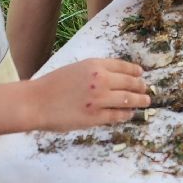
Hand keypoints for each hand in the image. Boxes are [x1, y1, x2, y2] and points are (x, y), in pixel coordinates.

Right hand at [29, 58, 147, 130]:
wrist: (36, 102)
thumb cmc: (53, 84)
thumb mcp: (77, 68)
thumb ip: (95, 71)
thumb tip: (115, 78)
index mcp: (95, 65)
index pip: (123, 66)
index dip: (134, 71)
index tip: (141, 74)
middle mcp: (100, 80)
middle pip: (129, 83)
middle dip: (140, 86)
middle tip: (146, 89)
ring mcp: (99, 99)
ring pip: (128, 99)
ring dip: (139, 101)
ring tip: (145, 101)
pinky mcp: (95, 117)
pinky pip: (117, 115)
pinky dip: (126, 114)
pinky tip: (129, 113)